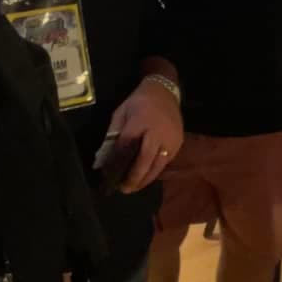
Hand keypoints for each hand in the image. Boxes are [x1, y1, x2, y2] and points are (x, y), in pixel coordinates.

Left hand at [103, 78, 183, 193]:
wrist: (165, 91)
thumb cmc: (139, 102)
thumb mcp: (121, 112)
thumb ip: (112, 134)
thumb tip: (103, 158)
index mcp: (139, 121)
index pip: (126, 147)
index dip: (117, 163)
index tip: (109, 177)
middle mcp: (156, 132)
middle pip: (145, 160)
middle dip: (134, 177)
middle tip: (123, 189)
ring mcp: (170, 139)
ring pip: (158, 165)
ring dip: (145, 179)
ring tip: (134, 188)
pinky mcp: (178, 143)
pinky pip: (165, 162)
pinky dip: (155, 171)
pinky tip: (146, 177)